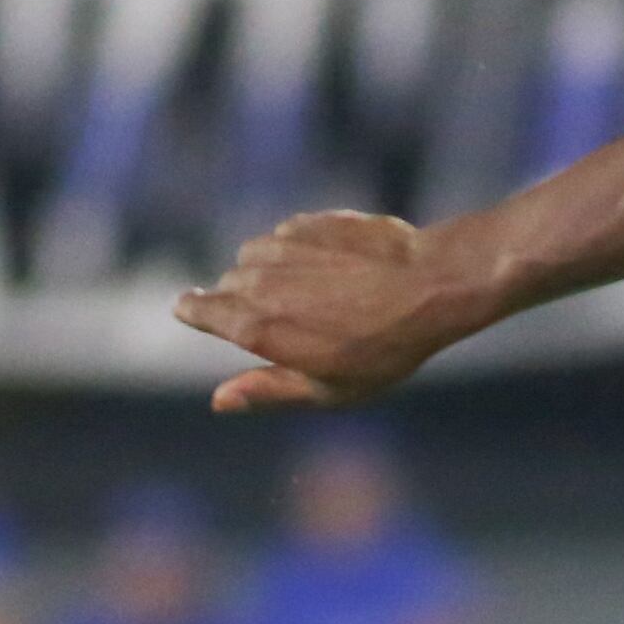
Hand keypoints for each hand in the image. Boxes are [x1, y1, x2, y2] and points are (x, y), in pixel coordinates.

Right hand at [173, 210, 491, 412]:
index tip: (195, 311)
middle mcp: (256, 280)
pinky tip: (337, 269)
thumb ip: (267, 391)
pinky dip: (299, 251)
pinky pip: (284, 237)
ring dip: (272, 273)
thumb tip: (218, 401)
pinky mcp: (306, 222)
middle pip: (228, 286)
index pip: (195, 308)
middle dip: (247, 301)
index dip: (194, 310)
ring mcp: (280, 245)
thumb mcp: (329, 390)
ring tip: (319, 296)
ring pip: (252, 257)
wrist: (430, 285)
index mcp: (254, 326)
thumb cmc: (384, 349)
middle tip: (296, 323)